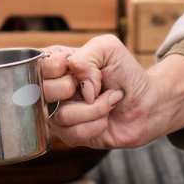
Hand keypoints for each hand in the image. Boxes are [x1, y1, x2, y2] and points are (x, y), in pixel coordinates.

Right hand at [38, 35, 183, 148]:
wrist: (147, 103)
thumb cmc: (126, 73)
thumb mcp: (108, 49)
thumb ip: (86, 57)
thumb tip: (78, 87)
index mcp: (56, 64)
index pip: (36, 65)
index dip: (59, 67)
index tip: (77, 66)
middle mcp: (52, 89)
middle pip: (42, 92)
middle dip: (77, 89)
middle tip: (97, 87)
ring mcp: (59, 113)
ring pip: (61, 116)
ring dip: (95, 109)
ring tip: (108, 101)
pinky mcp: (70, 135)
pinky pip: (73, 134)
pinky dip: (96, 125)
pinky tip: (105, 119)